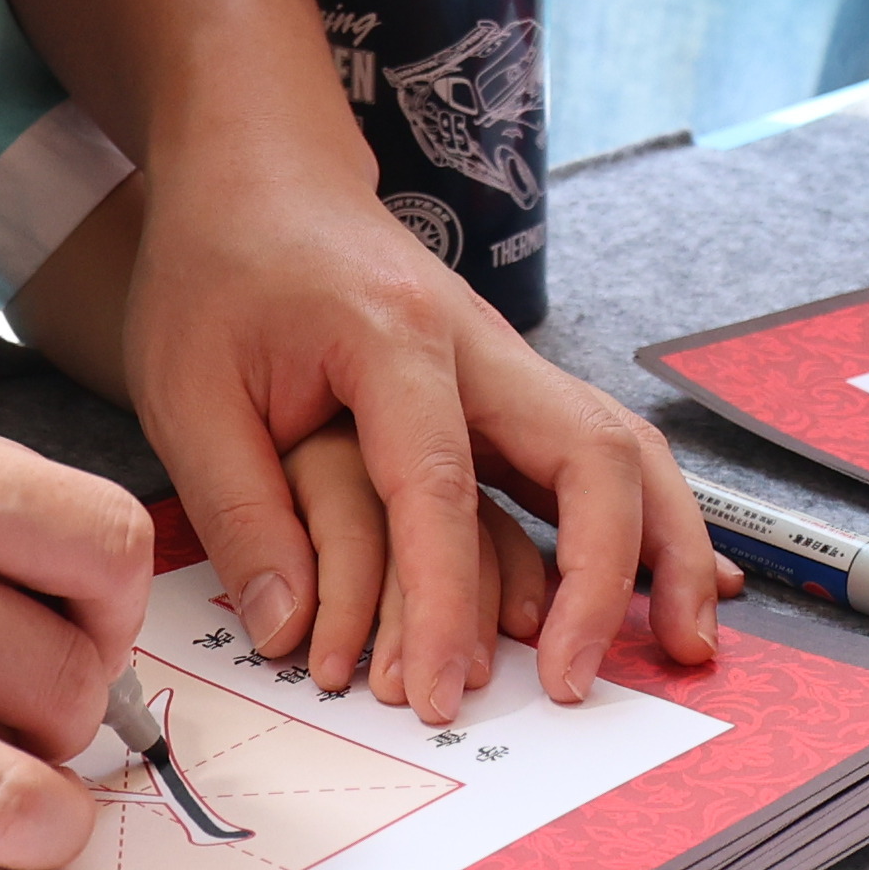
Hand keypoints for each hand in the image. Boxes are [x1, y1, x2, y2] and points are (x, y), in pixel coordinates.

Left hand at [112, 113, 718, 723]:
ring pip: (626, 448)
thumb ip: (240, 511)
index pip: (442, 490)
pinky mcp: (512, 389)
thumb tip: (287, 634)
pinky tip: (668, 588)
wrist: (264, 174)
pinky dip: (647, 523)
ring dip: (667, 546)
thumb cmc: (220, 268)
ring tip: (683, 644)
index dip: (443, 605)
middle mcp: (480, 346)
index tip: (435, 694)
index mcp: (395, 338)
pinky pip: (601, 454)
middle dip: (609, 575)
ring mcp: (509, 364)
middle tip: (579, 684)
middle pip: (594, 452)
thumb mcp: (185, 388)